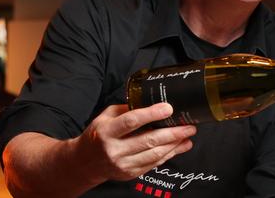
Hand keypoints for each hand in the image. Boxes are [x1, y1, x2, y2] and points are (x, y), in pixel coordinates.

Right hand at [73, 103, 195, 183]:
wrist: (85, 162)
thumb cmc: (98, 134)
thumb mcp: (106, 116)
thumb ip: (127, 109)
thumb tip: (152, 101)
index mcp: (106, 131)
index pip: (132, 121)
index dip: (152, 114)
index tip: (168, 108)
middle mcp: (114, 150)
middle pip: (148, 140)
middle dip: (172, 133)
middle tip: (189, 126)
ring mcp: (123, 164)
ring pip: (154, 154)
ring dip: (175, 145)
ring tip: (188, 135)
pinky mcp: (130, 173)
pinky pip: (153, 164)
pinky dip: (168, 154)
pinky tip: (179, 147)